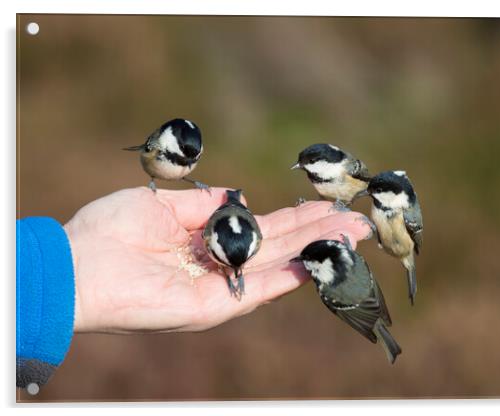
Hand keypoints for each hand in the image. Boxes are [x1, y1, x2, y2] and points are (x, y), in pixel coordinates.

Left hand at [64, 187, 370, 333]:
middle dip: (320, 232)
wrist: (78, 265)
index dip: (299, 216)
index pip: (266, 228)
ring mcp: (221, 286)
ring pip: (278, 264)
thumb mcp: (163, 203)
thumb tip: (237, 197)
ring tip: (351, 233)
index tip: (331, 205)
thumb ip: (205, 205)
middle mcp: (222, 264)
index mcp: (210, 240)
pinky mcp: (212, 306)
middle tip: (360, 221)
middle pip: (282, 246)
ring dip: (315, 248)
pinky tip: (316, 262)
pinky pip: (256, 290)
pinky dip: (286, 276)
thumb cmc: (111, 230)